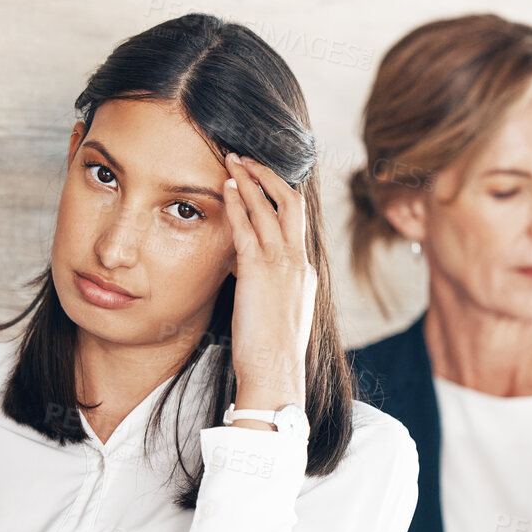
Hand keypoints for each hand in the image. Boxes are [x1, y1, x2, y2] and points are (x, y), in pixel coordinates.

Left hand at [222, 153, 313, 415]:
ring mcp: (282, 265)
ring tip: (233, 159)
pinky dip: (237, 203)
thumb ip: (270, 292)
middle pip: (292, 203)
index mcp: (305, 273)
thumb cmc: (273, 355)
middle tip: (248, 158)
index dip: (279, 197)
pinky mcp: (260, 271)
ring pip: (270, 207)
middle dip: (269, 176)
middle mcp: (299, 262)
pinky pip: (248, 227)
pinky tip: (226, 188)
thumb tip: (250, 281)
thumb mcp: (278, 316)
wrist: (276, 374)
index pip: (295, 224)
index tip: (263, 181)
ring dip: (251, 179)